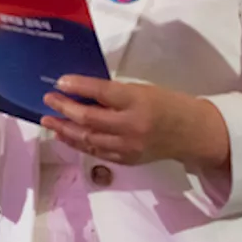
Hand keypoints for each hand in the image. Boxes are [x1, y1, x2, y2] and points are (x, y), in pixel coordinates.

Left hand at [42, 75, 230, 168]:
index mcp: (137, 101)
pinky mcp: (128, 160)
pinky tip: (64, 135)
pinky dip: (78, 144)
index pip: (101, 92)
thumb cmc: (166, 104)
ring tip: (48, 119)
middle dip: (64, 108)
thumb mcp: (141, 89)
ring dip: (65, 128)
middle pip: (89, 118)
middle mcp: (132, 125)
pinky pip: (97, 152)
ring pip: (88, 139)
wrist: (193, 133)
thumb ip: (112, 93)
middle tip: (48, 99)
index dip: (77, 86)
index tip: (59, 82)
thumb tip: (78, 91)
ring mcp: (129, 146)